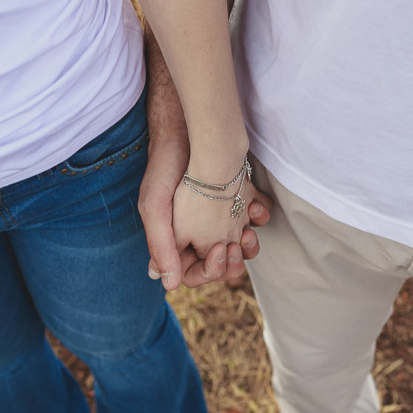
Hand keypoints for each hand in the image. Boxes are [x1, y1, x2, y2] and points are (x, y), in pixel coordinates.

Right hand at [139, 85, 269, 289]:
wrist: (187, 127)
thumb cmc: (166, 166)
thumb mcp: (155, 208)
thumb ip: (161, 247)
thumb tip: (168, 285)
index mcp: (175, 239)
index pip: (192, 273)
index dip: (207, 271)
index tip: (218, 251)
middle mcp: (196, 232)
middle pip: (220, 265)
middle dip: (232, 261)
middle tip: (237, 243)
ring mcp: (217, 216)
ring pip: (238, 246)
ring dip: (248, 244)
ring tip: (248, 232)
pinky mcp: (234, 198)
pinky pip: (251, 218)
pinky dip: (257, 215)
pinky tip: (255, 205)